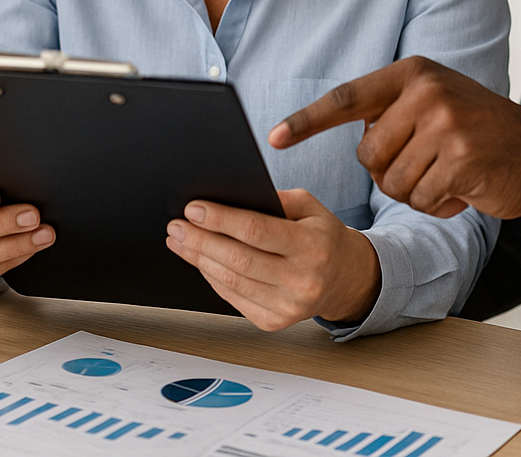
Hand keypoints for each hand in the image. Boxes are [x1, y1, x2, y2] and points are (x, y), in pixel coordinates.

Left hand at [165, 189, 380, 331]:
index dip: (221, 219)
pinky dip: (212, 278)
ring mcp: (288, 307)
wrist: (345, 279)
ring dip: (199, 259)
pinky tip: (200, 261)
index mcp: (313, 246)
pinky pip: (233, 298)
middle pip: (238, 259)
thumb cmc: (322, 236)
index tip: (193, 208)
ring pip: (231, 281)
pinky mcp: (274, 322)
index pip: (257, 231)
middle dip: (200, 240)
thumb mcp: (309, 207)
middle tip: (176, 225)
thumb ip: (274, 200)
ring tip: (179, 241)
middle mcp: (303, 280)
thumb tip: (226, 198)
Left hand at [268, 56, 520, 219]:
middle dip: (389, 171)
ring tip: (446, 175)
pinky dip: (436, 204)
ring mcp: (447, 125)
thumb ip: (393, 110)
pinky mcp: (462, 160)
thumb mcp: (435, 102)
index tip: (273, 138)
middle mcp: (427, 92)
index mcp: (413, 73)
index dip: (307, 121)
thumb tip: (347, 131)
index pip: (347, 98)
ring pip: (391, 181)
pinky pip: (420, 199)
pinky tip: (461, 189)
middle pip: (367, 153)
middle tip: (426, 164)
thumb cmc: (478, 131)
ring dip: (415, 191)